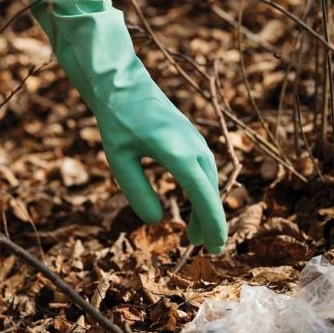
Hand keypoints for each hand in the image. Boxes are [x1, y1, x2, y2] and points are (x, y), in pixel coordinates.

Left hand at [100, 98, 226, 253]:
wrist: (122, 82)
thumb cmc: (117, 120)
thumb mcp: (119, 159)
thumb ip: (136, 191)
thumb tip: (157, 222)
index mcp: (177, 152)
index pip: (203, 196)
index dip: (212, 225)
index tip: (216, 248)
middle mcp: (193, 146)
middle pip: (209, 192)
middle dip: (210, 222)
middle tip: (207, 250)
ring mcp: (195, 141)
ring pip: (208, 182)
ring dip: (205, 209)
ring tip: (195, 236)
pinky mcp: (191, 139)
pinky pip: (203, 172)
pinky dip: (201, 192)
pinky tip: (193, 204)